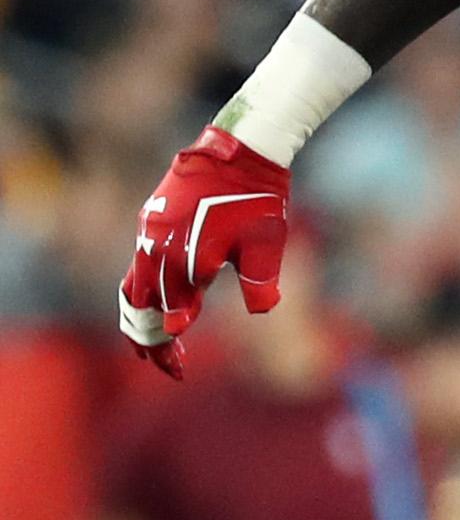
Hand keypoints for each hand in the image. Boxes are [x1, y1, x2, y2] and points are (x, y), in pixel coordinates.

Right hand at [119, 127, 290, 378]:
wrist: (238, 149)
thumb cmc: (259, 198)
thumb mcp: (268, 244)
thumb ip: (261, 282)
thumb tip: (260, 313)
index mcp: (190, 258)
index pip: (171, 316)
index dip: (171, 347)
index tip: (180, 370)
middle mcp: (162, 247)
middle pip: (141, 308)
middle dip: (150, 342)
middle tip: (168, 367)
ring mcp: (150, 233)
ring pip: (131, 287)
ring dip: (138, 319)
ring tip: (149, 346)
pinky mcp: (150, 221)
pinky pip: (135, 265)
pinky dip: (140, 292)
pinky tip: (158, 305)